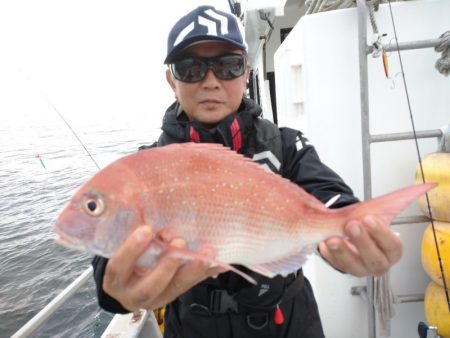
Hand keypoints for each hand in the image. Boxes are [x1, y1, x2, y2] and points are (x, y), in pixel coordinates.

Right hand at [102, 227, 225, 311]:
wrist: (127, 285)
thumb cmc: (124, 259)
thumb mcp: (120, 247)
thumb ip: (133, 235)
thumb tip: (149, 212)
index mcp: (116, 279)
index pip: (119, 267)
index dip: (131, 250)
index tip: (146, 230)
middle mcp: (134, 294)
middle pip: (150, 287)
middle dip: (167, 266)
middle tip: (180, 242)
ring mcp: (157, 297)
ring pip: (175, 288)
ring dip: (193, 270)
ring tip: (207, 253)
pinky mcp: (174, 294)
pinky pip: (192, 285)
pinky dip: (207, 273)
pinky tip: (220, 263)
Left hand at [318, 215, 402, 276]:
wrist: (355, 235)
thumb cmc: (368, 228)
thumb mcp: (373, 220)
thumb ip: (371, 216)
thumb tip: (362, 209)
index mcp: (391, 251)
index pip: (392, 245)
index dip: (381, 233)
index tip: (368, 219)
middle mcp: (378, 263)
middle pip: (374, 259)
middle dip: (362, 242)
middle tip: (351, 226)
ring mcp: (360, 269)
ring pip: (353, 266)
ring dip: (342, 251)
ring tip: (333, 239)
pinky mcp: (343, 268)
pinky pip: (335, 263)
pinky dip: (329, 253)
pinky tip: (325, 243)